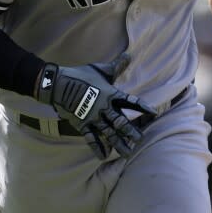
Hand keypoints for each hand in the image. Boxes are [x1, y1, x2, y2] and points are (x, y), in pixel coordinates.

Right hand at [35, 52, 155, 159]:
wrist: (57, 84)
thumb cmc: (80, 74)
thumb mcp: (100, 69)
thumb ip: (116, 66)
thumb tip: (129, 55)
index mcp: (110, 93)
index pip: (130, 101)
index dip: (142, 107)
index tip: (154, 113)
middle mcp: (104, 107)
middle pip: (120, 121)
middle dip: (131, 131)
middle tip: (140, 140)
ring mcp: (93, 117)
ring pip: (108, 133)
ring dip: (118, 143)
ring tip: (127, 153)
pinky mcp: (82, 124)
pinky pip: (91, 138)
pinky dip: (97, 148)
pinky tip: (104, 156)